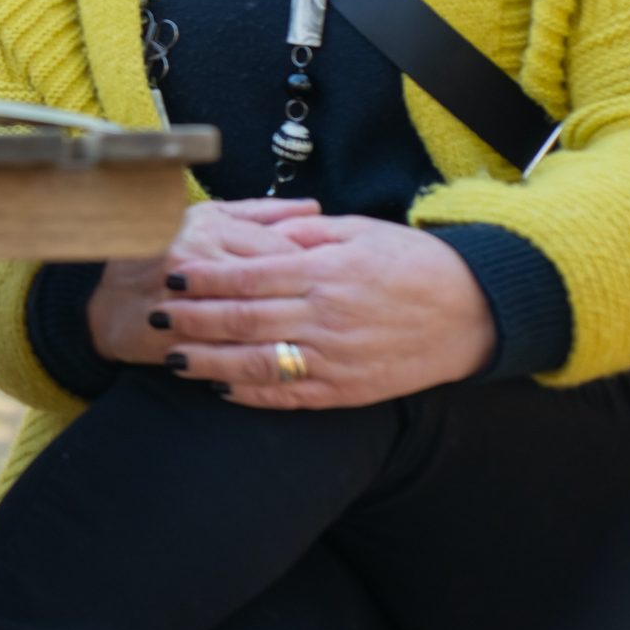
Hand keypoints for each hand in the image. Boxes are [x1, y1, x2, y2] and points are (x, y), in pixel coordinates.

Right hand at [88, 196, 320, 365]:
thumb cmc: (165, 254)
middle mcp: (197, 260)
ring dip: (289, 333)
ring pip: (258, 322)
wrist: (109, 306)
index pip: (280, 248)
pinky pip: (232, 354)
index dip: (315, 268)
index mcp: (209, 228)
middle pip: (274, 286)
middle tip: (335, 315)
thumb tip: (313, 209)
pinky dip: (261, 360)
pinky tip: (283, 361)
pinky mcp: (176, 337)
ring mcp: (184, 301)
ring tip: (312, 338)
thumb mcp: (208, 219)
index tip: (337, 282)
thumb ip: (260, 213)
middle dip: (308, 302)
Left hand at [156, 215, 496, 407]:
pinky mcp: (349, 390)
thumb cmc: (414, 263)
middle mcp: (325, 317)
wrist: (475, 311)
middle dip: (192, 319)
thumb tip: (261, 237)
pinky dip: (252, 394)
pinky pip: (290, 396)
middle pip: (242, 320)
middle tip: (155, 314)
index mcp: (325, 273)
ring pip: (257, 364)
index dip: (204, 279)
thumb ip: (306, 237)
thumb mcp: (360, 232)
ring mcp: (336, 358)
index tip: (171, 276)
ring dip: (209, 362)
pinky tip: (221, 387)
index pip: (248, 276)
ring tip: (172, 357)